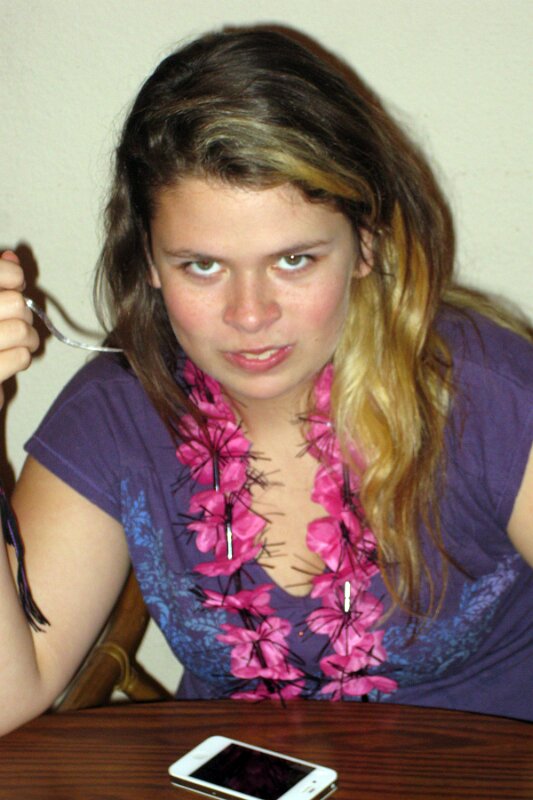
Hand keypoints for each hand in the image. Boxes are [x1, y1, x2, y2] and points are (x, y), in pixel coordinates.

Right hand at [0, 251, 38, 407]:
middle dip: (23, 313)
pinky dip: (22, 358)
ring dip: (28, 338)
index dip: (12, 274)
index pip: (0, 272)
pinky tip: (9, 358)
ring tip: (19, 341)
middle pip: (15, 304)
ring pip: (21, 330)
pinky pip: (21, 357)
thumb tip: (11, 257)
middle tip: (15, 320)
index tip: (15, 283)